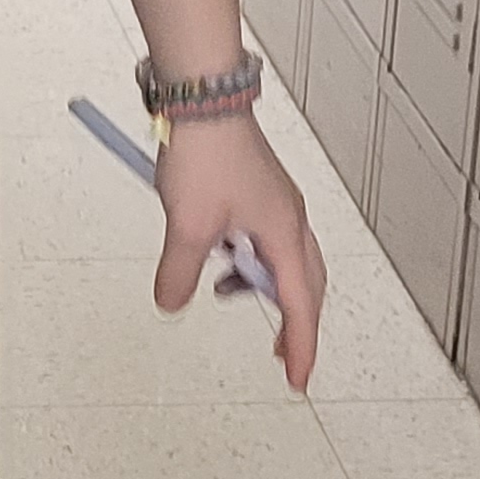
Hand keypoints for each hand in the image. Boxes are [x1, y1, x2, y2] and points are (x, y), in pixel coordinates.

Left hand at [153, 110, 327, 390]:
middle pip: (306, 284)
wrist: (204, 99)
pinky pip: (265, 238)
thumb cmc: (208, 150)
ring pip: (286, 260)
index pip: (300, 306)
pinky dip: (249, 258)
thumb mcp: (187, 225)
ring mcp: (276, 202)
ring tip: (229, 292)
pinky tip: (218, 255)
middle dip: (296, 322)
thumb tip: (173, 302)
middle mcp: (290, 218)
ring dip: (265, 286)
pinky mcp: (259, 190)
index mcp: (284, 233)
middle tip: (283, 354)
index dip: (302, 347)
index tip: (299, 379)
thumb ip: (180, 272)